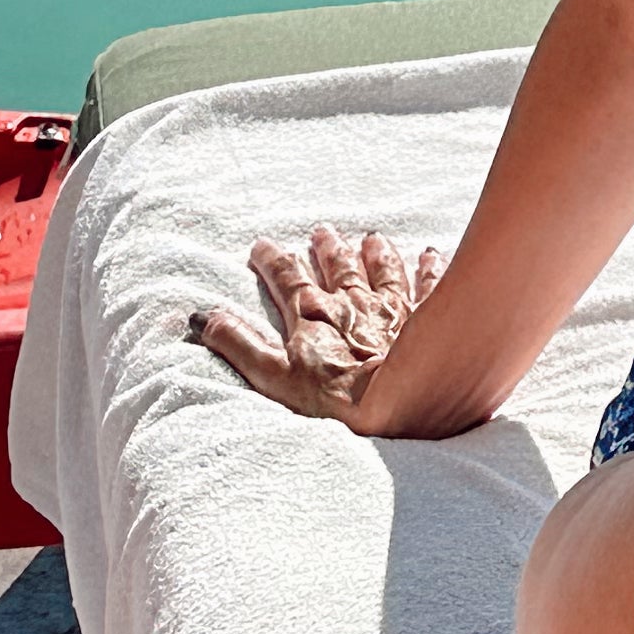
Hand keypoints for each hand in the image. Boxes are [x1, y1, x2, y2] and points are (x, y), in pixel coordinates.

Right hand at [187, 224, 444, 422]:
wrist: (402, 403)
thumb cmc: (336, 396)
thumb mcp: (275, 376)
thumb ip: (239, 345)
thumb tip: (203, 318)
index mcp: (314, 315)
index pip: (289, 279)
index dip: (273, 261)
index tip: (263, 244)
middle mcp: (353, 303)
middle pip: (339, 269)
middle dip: (328, 250)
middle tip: (322, 231)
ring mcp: (393, 309)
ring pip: (382, 271)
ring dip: (375, 254)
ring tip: (372, 238)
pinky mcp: (427, 319)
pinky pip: (427, 286)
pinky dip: (427, 269)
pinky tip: (430, 254)